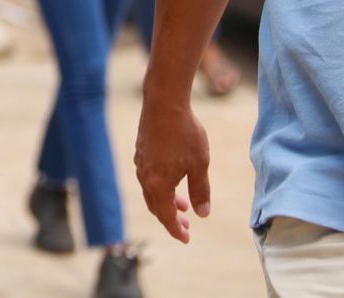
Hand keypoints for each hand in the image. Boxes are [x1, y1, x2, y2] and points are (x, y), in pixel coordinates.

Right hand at [135, 90, 211, 243]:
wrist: (164, 103)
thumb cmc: (185, 134)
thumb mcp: (200, 165)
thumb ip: (200, 191)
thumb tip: (202, 213)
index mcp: (158, 184)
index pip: (166, 216)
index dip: (176, 230)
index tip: (186, 239)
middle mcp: (145, 177)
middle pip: (156, 206)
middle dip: (171, 218)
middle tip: (187, 225)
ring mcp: (141, 164)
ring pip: (151, 191)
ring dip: (167, 201)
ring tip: (184, 203)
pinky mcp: (141, 152)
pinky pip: (149, 178)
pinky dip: (161, 186)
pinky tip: (174, 178)